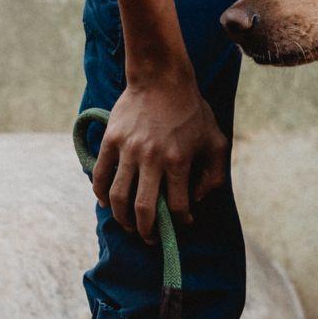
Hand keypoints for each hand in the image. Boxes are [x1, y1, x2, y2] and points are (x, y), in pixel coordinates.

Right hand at [92, 69, 228, 241]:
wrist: (161, 79)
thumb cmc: (193, 112)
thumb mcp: (217, 141)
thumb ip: (214, 175)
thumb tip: (197, 201)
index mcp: (179, 161)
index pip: (179, 206)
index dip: (181, 222)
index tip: (182, 224)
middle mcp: (152, 159)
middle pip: (145, 209)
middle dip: (148, 231)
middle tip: (151, 239)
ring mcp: (128, 150)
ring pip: (119, 197)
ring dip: (123, 218)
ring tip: (130, 226)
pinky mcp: (111, 141)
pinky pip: (101, 175)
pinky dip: (101, 194)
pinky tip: (107, 203)